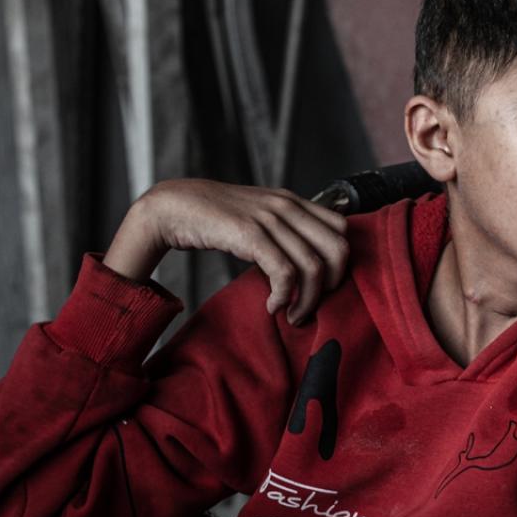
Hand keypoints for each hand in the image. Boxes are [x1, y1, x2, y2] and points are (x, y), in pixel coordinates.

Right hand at [102, 179, 348, 324]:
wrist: (174, 207)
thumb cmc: (216, 219)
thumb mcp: (258, 217)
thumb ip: (284, 231)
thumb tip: (308, 262)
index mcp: (293, 201)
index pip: (342, 230)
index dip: (340, 263)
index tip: (322, 286)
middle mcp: (287, 206)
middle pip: (337, 250)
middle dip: (331, 285)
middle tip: (311, 305)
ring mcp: (270, 219)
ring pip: (313, 267)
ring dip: (306, 301)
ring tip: (292, 315)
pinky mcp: (250, 234)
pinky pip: (285, 273)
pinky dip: (283, 297)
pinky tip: (272, 306)